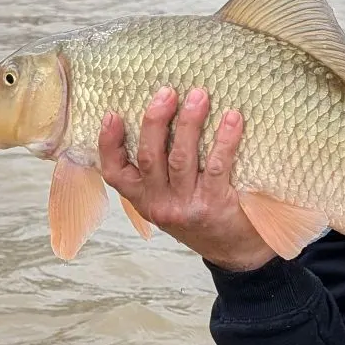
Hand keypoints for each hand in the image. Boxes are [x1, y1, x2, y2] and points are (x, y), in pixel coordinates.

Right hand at [98, 86, 275, 271]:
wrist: (235, 252)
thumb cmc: (199, 215)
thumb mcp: (167, 199)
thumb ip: (158, 170)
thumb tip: (157, 114)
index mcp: (142, 199)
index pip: (114, 173)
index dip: (109, 144)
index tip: (112, 114)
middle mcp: (160, 203)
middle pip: (149, 157)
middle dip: (155, 120)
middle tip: (167, 92)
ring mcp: (186, 205)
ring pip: (181, 158)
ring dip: (189, 123)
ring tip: (199, 95)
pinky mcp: (215, 204)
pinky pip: (218, 165)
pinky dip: (225, 139)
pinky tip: (232, 118)